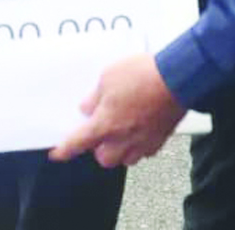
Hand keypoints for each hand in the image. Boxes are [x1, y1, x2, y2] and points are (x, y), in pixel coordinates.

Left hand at [49, 54, 184, 167]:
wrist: (177, 77)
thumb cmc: (143, 75)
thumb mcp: (108, 77)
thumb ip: (95, 97)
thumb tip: (88, 107)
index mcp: (105, 125)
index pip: (78, 143)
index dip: (65, 150)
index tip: (57, 153)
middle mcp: (124, 139)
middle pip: (105, 158)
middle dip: (99, 149)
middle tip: (99, 132)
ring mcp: (144, 141)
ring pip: (127, 158)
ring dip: (120, 149)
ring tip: (121, 132)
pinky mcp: (161, 138)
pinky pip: (146, 151)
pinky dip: (140, 144)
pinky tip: (140, 130)